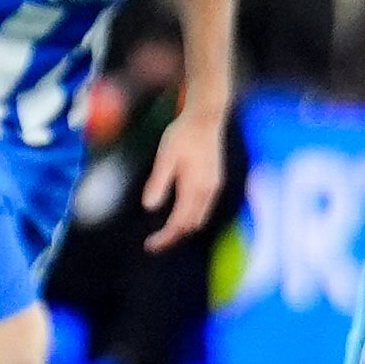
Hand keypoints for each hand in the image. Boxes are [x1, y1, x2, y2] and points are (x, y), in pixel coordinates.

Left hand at [142, 109, 225, 250]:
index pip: (179, 223)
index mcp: (195, 188)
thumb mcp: (165, 156)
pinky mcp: (215, 181)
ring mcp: (214, 187)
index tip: (149, 245)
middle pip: (190, 225)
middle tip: (153, 243)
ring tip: (164, 232)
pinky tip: (178, 212)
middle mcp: (208, 191)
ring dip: (182, 228)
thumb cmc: (182, 134)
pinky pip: (203, 208)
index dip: (164, 238)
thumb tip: (149, 207)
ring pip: (199, 219)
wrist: (206, 118)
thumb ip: (158, 182)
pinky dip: (190, 217)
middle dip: (173, 237)